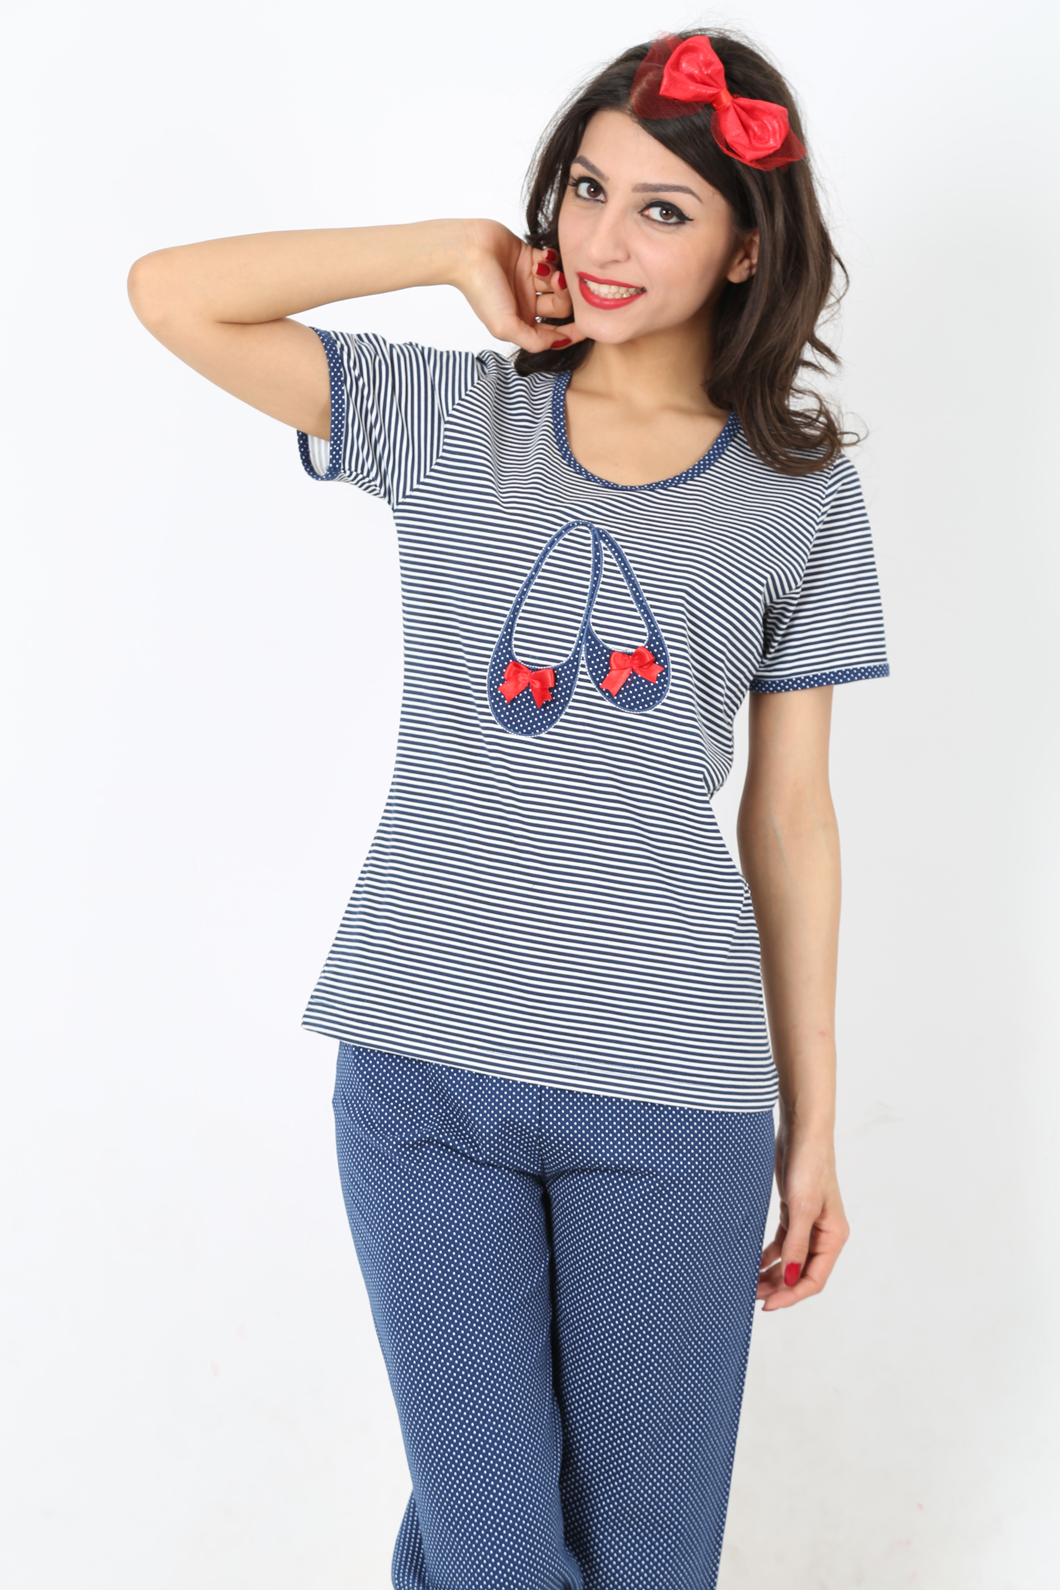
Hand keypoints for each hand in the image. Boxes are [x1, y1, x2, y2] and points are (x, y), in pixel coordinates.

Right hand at [456, 220, 587, 354]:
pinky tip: (543, 257)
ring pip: (558, 283)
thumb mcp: (506, 327)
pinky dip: (551, 259)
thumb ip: (534, 341)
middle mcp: (526, 303)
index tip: (587, 328)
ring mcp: (528, 280)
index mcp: (521, 322)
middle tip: (558, 284)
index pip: (554, 333)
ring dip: (558, 276)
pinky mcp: (529, 257)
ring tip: (546, 270)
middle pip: (560, 307)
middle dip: (564, 298)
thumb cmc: (482, 290)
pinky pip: (552, 261)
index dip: (572, 333)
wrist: (468, 251)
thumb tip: (560, 343)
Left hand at [757, 1118, 848, 1310]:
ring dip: (772, 1274)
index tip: (767, 1305)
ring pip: (790, 1260)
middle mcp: (823, 1234)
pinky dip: (769, 1255)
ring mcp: (808, 1223)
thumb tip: (788, 1278)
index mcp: (833, 1237)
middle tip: (751, 1296)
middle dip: (778, 1287)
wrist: (801, 1131)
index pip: (814, 1279)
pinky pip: (782, 1243)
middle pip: (801, 1273)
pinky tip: (753, 1262)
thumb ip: (795, 1244)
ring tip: (749, 1285)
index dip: (791, 1295)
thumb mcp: (801, 1207)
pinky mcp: (793, 1212)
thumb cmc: (808, 1165)